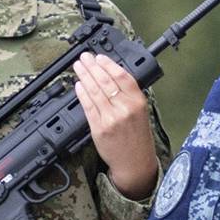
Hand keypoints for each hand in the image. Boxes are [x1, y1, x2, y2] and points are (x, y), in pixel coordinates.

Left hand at [76, 53, 158, 198]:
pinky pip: (88, 107)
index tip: (99, 57)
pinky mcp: (99, 128)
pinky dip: (82, 94)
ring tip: (78, 67)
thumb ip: (128, 95)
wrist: (135, 162)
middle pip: (106, 82)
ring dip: (84, 76)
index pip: (123, 77)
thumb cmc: (138, 137)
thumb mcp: (141, 112)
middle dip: (92, 67)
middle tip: (84, 57)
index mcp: (138, 102)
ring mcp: (111, 119)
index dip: (109, 65)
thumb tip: (109, 76)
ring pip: (95, 92)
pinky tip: (78, 85)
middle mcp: (125, 109)